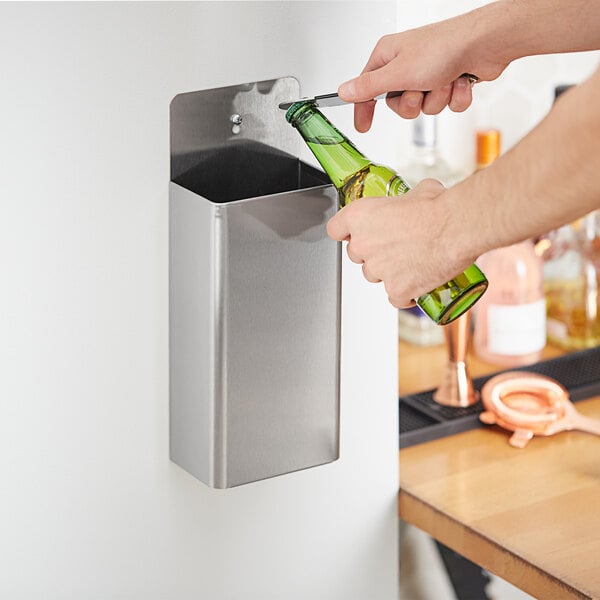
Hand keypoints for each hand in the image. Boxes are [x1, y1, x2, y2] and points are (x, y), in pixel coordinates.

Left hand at [326, 179, 472, 307]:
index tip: (357, 234)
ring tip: (412, 262)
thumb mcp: (416, 192)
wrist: (457, 227)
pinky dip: (405, 294)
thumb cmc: (438, 207)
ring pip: (374, 276)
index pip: (335, 230)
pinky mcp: (396, 289)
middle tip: (396, 246)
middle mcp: (363, 245)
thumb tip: (412, 202)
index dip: (347, 232)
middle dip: (373, 253)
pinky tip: (417, 284)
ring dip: (388, 273)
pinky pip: (395, 297)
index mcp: (360, 217)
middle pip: (356, 256)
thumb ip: (403, 201)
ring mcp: (378, 270)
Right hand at [338, 16, 509, 131]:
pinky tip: (459, 81)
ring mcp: (429, 73)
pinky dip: (453, 97)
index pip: (367, 88)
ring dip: (436, 99)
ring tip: (444, 80)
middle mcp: (408, 64)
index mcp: (389, 56)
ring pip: (424, 107)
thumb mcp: (398, 73)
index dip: (364, 109)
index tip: (363, 126)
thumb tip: (344, 91)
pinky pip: (445, 105)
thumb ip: (369, 87)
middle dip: (413, 103)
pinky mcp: (449, 80)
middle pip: (399, 104)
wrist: (484, 44)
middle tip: (420, 89)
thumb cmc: (443, 48)